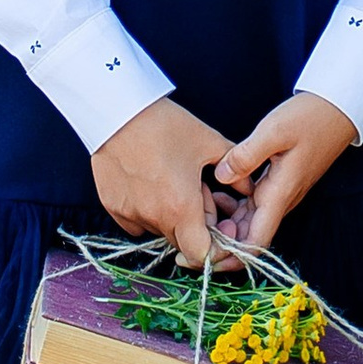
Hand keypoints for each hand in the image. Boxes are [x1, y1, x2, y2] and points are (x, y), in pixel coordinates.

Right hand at [90, 99, 237, 263]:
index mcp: (181, 206)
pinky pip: (137, 222)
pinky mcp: (113, 207)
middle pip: (183, 242)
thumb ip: (236, 171)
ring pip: (160, 230)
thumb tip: (249, 187)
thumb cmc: (163, 124)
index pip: (201, 254)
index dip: (216, 245)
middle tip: (199, 191)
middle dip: (197, 225)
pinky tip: (151, 183)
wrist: (117, 109)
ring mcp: (130, 214)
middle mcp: (154, 217)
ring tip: (173, 181)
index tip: (221, 223)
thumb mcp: (208, 142)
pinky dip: (148, 211)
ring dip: (172, 217)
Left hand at [210, 93, 356, 254]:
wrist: (336, 109)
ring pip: (250, 221)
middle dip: (222, 241)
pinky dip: (234, 205)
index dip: (231, 255)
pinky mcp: (279, 184)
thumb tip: (221, 177)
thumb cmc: (310, 118)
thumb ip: (246, 156)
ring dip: (226, 222)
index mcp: (280, 194)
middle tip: (193, 231)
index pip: (256, 242)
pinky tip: (219, 190)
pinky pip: (253, 205)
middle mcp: (282, 200)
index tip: (206, 253)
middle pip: (249, 236)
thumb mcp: (274, 131)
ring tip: (201, 207)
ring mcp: (281, 193)